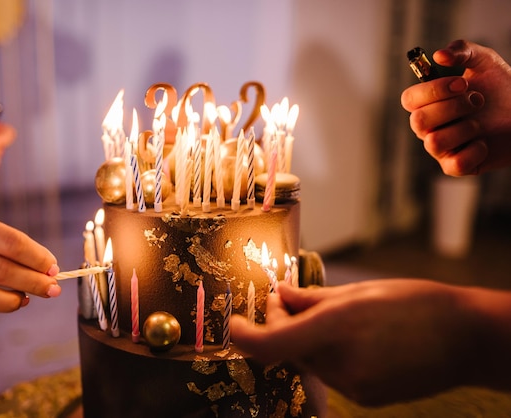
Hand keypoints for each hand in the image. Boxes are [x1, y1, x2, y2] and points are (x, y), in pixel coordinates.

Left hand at [231, 280, 492, 405]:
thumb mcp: (359, 291)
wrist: (467, 339)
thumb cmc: (416, 304)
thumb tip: (281, 295)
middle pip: (288, 348)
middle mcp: (342, 362)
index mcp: (339, 327)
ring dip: (306, 339)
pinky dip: (328, 354)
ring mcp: (354, 386)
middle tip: (291, 298)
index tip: (235, 322)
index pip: (271, 343)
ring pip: (308, 360)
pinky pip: (330, 373)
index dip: (244, 335)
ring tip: (330, 315)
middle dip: (281, 324)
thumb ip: (311, 298)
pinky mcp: (365, 397)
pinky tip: (351, 338)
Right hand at [401, 40, 510, 175]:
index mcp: (427, 103)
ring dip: (465, 127)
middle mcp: (429, 127)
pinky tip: (485, 142)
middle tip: (478, 100)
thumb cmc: (501, 88)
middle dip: (453, 108)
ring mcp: (441, 149)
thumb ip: (462, 51)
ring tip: (482, 121)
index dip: (432, 91)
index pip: (409, 99)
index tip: (462, 83)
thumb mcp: (484, 61)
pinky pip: (456, 163)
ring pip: (434, 142)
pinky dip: (475, 150)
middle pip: (419, 121)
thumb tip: (439, 55)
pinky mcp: (457, 167)